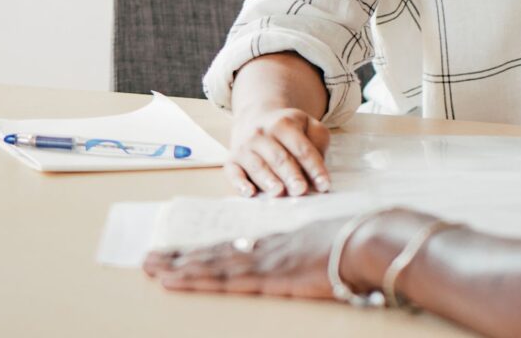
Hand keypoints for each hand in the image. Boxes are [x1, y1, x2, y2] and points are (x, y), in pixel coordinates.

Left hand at [144, 217, 345, 297]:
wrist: (371, 241)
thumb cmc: (364, 245)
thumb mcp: (338, 249)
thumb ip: (323, 254)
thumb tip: (327, 261)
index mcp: (285, 244)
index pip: (237, 249)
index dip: (208, 253)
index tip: (185, 254)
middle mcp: (269, 249)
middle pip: (217, 253)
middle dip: (181, 257)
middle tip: (149, 258)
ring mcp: (266, 261)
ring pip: (212, 264)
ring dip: (178, 266)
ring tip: (150, 266)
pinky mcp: (267, 277)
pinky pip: (221, 279)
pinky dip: (193, 277)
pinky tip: (173, 278)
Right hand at [225, 107, 330, 197]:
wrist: (255, 119)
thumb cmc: (288, 130)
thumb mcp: (308, 125)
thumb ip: (318, 141)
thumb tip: (316, 168)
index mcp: (284, 123)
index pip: (302, 148)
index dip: (314, 167)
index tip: (324, 184)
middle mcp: (261, 133)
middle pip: (279, 157)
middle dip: (291, 175)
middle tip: (301, 190)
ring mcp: (245, 147)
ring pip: (257, 166)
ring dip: (268, 180)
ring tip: (279, 192)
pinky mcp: (232, 160)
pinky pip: (233, 173)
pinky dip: (240, 184)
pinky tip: (250, 193)